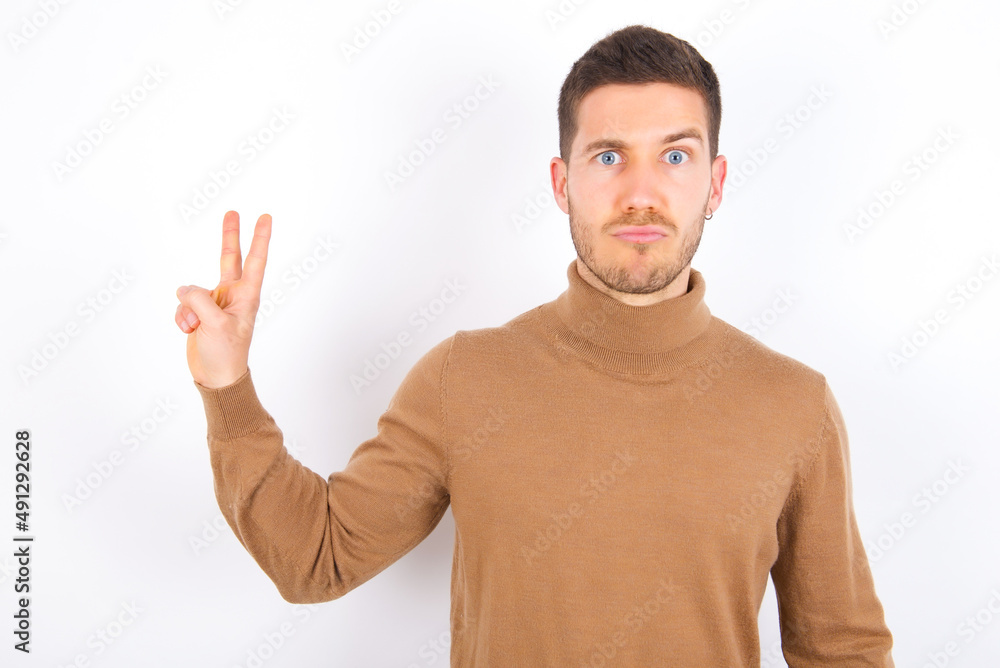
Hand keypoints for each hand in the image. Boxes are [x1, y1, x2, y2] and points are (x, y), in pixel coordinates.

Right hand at [174, 211, 271, 388]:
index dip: (259, 238)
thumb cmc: (226, 354)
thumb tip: (184, 289)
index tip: (265, 217)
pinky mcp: (199, 313)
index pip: (255, 261)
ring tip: (196, 327)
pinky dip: (181, 317)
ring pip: (193, 290)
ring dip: (188, 308)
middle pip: (229, 258)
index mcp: (246, 296)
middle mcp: (232, 295)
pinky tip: (190, 331)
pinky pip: (183, 305)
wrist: (215, 377)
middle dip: (230, 236)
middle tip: (233, 212)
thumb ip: (199, 300)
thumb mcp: (215, 324)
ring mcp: (215, 303)